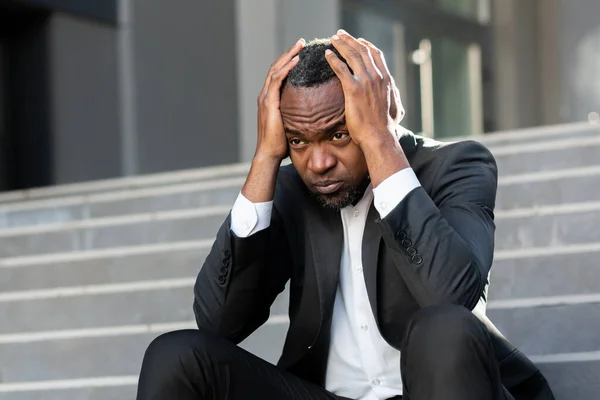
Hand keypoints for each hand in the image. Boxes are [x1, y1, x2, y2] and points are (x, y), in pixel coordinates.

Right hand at [255, 38, 304, 161]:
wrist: (269, 154)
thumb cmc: (280, 145)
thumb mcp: (290, 126)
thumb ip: (296, 117)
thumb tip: (312, 117)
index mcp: (269, 100)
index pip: (278, 75)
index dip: (288, 63)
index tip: (300, 53)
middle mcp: (265, 96)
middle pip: (276, 67)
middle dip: (289, 54)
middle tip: (301, 43)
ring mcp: (266, 98)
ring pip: (276, 69)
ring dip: (289, 56)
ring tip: (300, 46)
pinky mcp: (269, 102)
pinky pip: (277, 80)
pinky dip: (287, 68)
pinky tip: (297, 60)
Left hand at [325, 30, 403, 148]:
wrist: (379, 137)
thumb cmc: (386, 127)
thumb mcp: (396, 109)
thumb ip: (394, 98)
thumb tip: (395, 97)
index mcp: (386, 79)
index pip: (376, 55)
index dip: (366, 45)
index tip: (357, 40)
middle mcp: (377, 77)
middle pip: (362, 50)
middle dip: (350, 40)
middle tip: (340, 34)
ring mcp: (366, 82)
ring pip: (352, 55)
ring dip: (341, 45)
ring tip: (332, 39)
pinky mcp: (353, 89)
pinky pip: (341, 68)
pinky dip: (333, 59)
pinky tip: (327, 54)